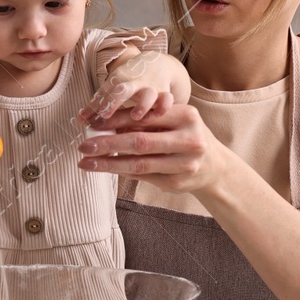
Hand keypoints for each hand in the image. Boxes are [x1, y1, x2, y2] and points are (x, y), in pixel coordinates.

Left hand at [75, 102, 217, 194]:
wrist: (215, 167)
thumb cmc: (186, 136)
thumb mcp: (174, 120)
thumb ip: (146, 120)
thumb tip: (105, 122)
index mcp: (187, 116)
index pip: (145, 117)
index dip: (116, 120)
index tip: (93, 123)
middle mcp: (189, 140)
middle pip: (140, 142)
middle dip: (107, 144)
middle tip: (83, 146)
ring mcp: (184, 164)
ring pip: (139, 164)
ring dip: (109, 164)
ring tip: (86, 162)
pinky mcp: (177, 183)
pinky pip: (143, 176)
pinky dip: (123, 171)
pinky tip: (107, 168)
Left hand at [78, 51, 176, 124]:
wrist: (156, 65)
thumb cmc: (129, 81)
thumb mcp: (113, 88)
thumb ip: (98, 105)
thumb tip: (81, 120)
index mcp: (117, 82)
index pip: (104, 92)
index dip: (95, 104)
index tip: (88, 119)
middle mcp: (133, 83)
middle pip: (122, 90)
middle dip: (114, 101)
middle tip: (105, 114)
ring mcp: (150, 88)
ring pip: (147, 94)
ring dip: (142, 105)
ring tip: (136, 116)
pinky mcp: (165, 93)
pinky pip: (167, 99)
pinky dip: (165, 105)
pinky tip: (161, 114)